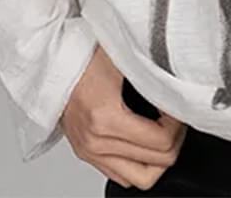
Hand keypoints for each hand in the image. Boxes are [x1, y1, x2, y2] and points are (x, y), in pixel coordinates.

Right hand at [61, 44, 188, 189]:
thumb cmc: (83, 52)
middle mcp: (95, 141)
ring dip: (159, 159)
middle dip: (175, 139)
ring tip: (165, 131)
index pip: (161, 141)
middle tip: (177, 116)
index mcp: (105, 117)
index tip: (180, 105)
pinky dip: (139, 163)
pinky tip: (146, 140)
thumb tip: (179, 82)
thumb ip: (151, 73)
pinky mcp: (85, 152)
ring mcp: (89, 150)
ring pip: (139, 179)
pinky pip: (120, 174)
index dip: (179, 123)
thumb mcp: (123, 56)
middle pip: (156, 165)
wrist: (50, 60)